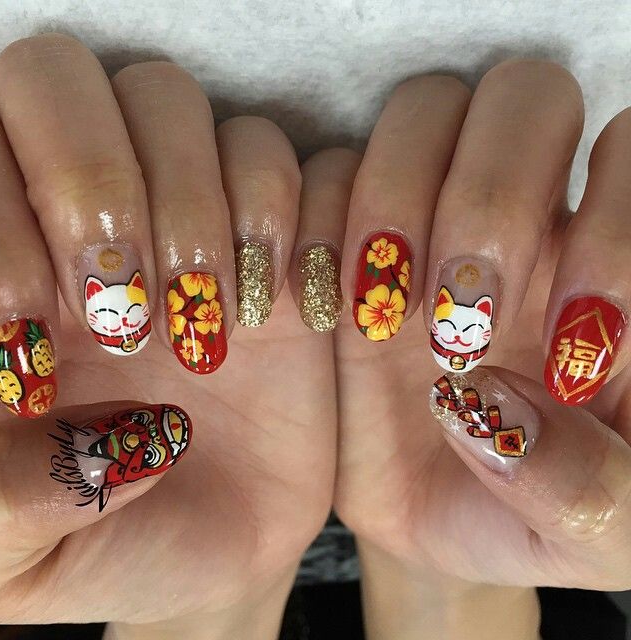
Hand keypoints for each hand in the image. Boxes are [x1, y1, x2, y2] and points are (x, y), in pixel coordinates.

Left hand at [0, 34, 333, 636]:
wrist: (226, 542)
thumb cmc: (111, 543)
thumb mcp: (16, 559)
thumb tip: (76, 430)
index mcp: (0, 277)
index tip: (34, 346)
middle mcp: (85, 222)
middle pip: (59, 83)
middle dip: (95, 185)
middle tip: (130, 313)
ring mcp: (186, 215)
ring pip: (169, 99)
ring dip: (198, 203)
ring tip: (216, 320)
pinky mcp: (273, 236)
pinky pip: (280, 151)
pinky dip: (285, 213)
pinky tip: (285, 306)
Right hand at [329, 60, 630, 631]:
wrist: (431, 521)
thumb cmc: (529, 518)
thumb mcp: (597, 538)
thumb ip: (595, 490)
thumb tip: (499, 405)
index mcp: (612, 270)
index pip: (628, 161)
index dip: (606, 241)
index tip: (566, 356)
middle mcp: (526, 220)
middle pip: (525, 98)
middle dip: (490, 198)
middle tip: (458, 318)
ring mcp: (429, 217)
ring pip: (423, 110)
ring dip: (397, 200)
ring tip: (384, 318)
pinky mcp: (346, 238)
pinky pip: (324, 171)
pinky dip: (317, 225)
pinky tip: (327, 310)